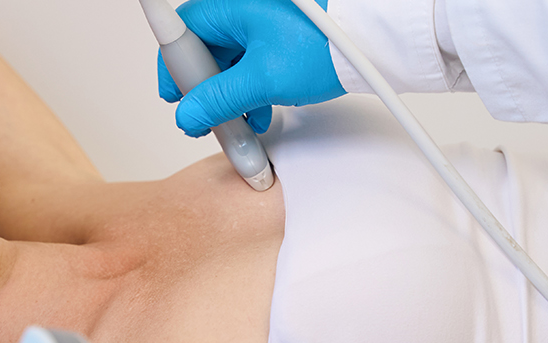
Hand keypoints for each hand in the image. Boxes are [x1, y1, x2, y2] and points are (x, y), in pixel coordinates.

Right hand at [157, 0, 344, 136]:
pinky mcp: (277, 36)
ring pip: (228, 62)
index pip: (180, 35)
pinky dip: (250, 89)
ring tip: (240, 125)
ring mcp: (259, 21)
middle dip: (206, 91)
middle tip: (209, 120)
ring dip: (230, 95)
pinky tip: (259, 113)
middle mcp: (240, 8)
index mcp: (228, 6)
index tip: (176, 100)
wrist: (373, 42)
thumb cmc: (325, 45)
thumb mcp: (263, 80)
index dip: (174, 72)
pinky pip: (250, 63)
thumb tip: (189, 115)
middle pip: (204, 52)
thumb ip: (219, 100)